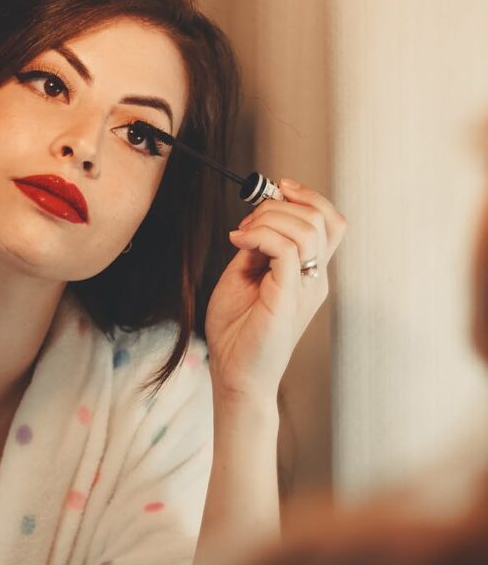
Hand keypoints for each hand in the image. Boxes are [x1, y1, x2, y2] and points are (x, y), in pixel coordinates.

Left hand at [205, 179, 346, 401]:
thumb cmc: (238, 332)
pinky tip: (240, 242)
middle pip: (323, 219)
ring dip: (269, 219)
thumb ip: (256, 249)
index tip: (277, 189)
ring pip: (308, 229)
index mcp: (310, 273)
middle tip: (248, 221)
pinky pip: (288, 250)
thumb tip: (256, 221)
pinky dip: (262, 235)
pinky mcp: (288, 298)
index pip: (329, 222)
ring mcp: (305, 288)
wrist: (236, 375)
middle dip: (281, 205)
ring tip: (242, 234)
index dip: (308, 197)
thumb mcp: (244, 277)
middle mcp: (315, 279)